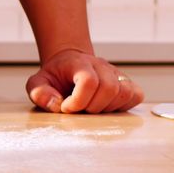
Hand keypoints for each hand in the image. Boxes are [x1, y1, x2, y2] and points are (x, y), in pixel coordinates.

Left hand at [25, 49, 143, 113]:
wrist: (69, 63)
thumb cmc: (55, 76)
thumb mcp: (37, 82)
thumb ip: (39, 92)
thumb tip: (56, 105)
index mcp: (79, 64)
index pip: (89, 81)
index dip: (78, 101)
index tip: (66, 108)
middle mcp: (102, 66)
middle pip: (109, 89)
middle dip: (92, 107)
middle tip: (79, 109)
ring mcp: (116, 74)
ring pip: (124, 93)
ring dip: (106, 108)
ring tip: (91, 108)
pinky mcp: (126, 82)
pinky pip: (136, 95)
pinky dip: (124, 106)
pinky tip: (107, 107)